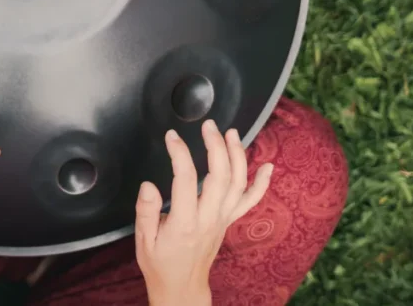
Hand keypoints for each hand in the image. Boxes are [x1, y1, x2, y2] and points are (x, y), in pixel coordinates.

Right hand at [135, 122, 272, 305]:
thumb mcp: (143, 241)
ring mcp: (223, 219)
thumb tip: (149, 185)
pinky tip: (269, 166)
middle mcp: (209, 218)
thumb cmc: (160, 263)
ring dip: (238, 155)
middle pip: (220, 176)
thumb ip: (145, 212)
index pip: (186, 179)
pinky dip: (262, 184)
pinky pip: (250, 201)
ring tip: (231, 133)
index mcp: (185, 221)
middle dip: (216, 146)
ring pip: (238, 183)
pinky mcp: (229, 221)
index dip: (180, 153)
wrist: (182, 288)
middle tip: (208, 126)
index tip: (172, 137)